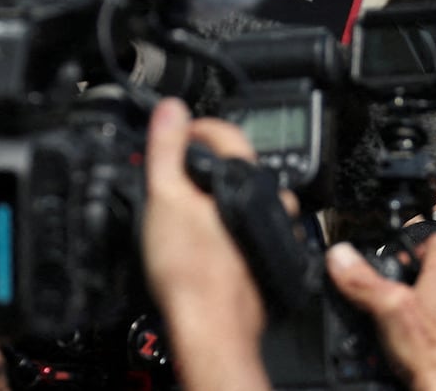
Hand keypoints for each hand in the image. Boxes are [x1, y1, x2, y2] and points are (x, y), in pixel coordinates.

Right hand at [141, 98, 273, 390]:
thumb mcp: (165, 198)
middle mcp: (269, 202)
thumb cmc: (191, 269)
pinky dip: (225, 224)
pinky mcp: (263, 257)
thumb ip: (167, 149)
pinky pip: (245, 228)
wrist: (211, 325)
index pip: (226, 133)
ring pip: (244, 199)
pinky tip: (205, 236)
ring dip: (217, 195)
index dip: (195, 127)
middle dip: (205, 163)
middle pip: (237, 166)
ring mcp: (270, 231)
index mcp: (248, 180)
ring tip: (186, 203)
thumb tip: (170, 109)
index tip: (175, 131)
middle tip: (174, 168)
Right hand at [327, 234, 435, 390]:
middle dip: (419, 274)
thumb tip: (339, 256)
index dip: (410, 247)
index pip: (435, 235)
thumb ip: (361, 280)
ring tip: (410, 314)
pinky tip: (427, 334)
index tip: (394, 264)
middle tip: (397, 293)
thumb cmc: (434, 354)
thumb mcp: (387, 309)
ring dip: (433, 295)